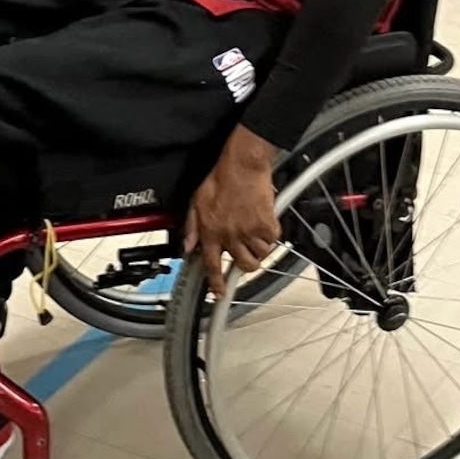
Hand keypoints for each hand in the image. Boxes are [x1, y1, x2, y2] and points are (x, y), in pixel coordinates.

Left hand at [183, 124, 279, 297]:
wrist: (243, 165)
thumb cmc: (220, 179)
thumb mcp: (196, 201)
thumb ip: (191, 227)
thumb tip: (187, 246)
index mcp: (210, 231)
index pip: (211, 265)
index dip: (216, 283)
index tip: (220, 293)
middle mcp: (230, 235)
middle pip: (243, 265)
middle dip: (244, 263)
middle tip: (244, 251)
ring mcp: (249, 232)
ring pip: (259, 255)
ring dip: (258, 247)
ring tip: (254, 232)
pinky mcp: (267, 225)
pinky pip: (273, 241)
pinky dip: (270, 235)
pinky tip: (263, 222)